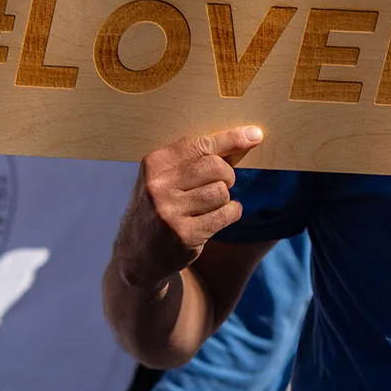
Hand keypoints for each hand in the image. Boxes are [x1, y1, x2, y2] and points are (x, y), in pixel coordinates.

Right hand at [112, 126, 263, 290]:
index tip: (254, 135)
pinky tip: (219, 216)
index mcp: (154, 164)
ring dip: (224, 198)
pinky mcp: (184, 235)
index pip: (200, 144)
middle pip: (216, 167)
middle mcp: (158, 187)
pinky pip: (226, 214)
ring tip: (209, 205)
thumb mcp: (166, 177)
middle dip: (227, 175)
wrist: (136, 256)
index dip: (231, 139)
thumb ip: (198, 158)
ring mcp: (169, 212)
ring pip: (221, 192)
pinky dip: (231, 213)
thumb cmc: (160, 207)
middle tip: (220, 183)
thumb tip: (248, 138)